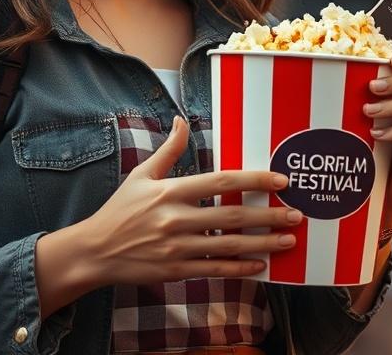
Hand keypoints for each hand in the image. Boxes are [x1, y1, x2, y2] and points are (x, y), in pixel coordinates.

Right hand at [79, 117, 302, 285]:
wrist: (95, 251)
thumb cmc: (120, 210)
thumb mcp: (141, 175)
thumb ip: (167, 150)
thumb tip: (181, 121)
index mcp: (171, 191)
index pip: (221, 182)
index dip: (254, 180)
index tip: (280, 180)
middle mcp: (177, 219)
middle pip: (233, 217)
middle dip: (269, 216)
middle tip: (296, 215)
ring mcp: (177, 247)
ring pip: (229, 246)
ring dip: (263, 243)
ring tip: (288, 241)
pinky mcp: (176, 270)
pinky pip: (215, 269)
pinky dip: (240, 268)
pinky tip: (261, 265)